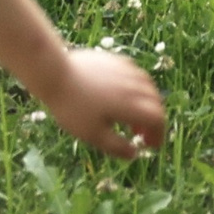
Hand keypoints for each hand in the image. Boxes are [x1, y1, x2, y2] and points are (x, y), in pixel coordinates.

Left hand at [45, 47, 166, 159]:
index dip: (158, 134)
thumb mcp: (93, 135)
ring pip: (148, 87)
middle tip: (140, 134)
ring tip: (132, 116)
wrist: (55, 73)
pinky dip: (137, 89)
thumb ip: (116, 147)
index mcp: (132, 105)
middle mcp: (135, 85)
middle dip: (153, 121)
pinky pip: (135, 74)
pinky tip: (123, 95)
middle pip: (156, 103)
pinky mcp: (116, 59)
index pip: (158, 119)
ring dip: (146, 104)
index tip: (151, 146)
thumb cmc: (73, 108)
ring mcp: (127, 69)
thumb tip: (135, 154)